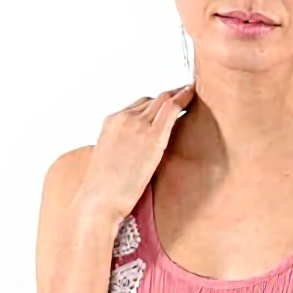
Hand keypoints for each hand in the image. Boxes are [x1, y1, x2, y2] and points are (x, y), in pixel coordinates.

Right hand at [73, 81, 195, 222]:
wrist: (100, 198)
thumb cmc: (104, 187)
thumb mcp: (110, 158)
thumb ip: (124, 147)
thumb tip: (136, 150)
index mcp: (111, 122)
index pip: (138, 105)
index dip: (156, 104)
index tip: (167, 102)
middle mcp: (124, 117)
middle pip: (152, 100)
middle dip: (169, 96)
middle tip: (184, 95)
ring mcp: (138, 124)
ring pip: (162, 100)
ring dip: (178, 96)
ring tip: (190, 94)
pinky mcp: (153, 135)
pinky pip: (171, 108)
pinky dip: (184, 97)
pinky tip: (192, 94)